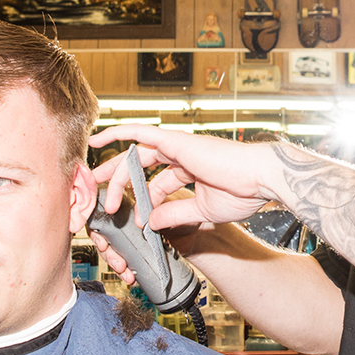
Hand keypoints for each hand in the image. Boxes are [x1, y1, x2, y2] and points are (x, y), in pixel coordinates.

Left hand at [88, 126, 280, 230]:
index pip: (159, 183)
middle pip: (141, 164)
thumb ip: (176, 213)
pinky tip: (100, 140)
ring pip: (136, 153)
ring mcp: (178, 145)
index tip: (138, 220)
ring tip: (94, 180)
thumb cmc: (243, 192)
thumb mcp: (203, 209)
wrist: (261, 178)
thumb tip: (151, 222)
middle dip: (117, 177)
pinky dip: (119, 132)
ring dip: (114, 168)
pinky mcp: (176, 141)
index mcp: (191, 169)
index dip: (145, 203)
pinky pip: (141, 133)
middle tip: (98, 193)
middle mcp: (183, 153)